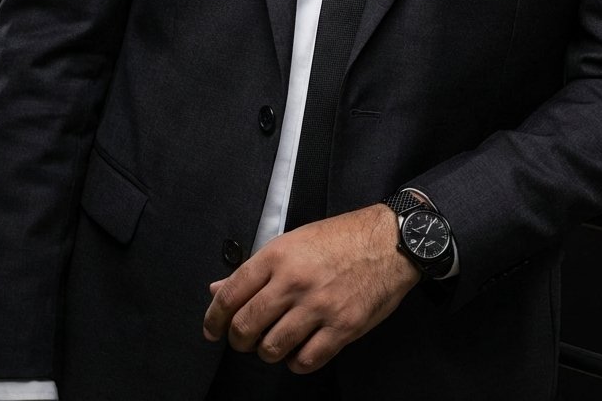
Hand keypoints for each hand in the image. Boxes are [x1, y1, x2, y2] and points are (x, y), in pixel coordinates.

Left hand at [202, 204, 419, 372]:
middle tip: (245, 339)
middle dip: (238, 340)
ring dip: (268, 351)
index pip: (230, 294)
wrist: (389, 242)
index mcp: (278, 255)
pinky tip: (300, 349)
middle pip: (246, 327)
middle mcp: (294, 281)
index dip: (214, 319)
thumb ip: (255, 269)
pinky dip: (297, 361)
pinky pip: (305, 361)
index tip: (212, 330)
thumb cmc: (340, 238)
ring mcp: (318, 306)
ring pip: (271, 348)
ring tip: (275, 341)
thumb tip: (217, 290)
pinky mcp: (342, 327)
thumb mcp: (293, 241)